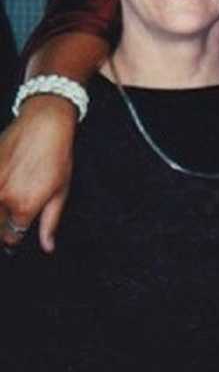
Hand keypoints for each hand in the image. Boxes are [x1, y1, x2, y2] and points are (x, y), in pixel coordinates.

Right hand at [0, 95, 76, 252]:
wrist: (44, 125)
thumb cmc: (57, 156)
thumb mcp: (61, 192)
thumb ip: (50, 223)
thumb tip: (47, 246)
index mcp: (24, 206)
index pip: (11, 236)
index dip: (14, 238)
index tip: (16, 234)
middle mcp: (2, 197)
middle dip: (1, 227)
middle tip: (10, 218)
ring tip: (8, 200)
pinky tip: (4, 185)